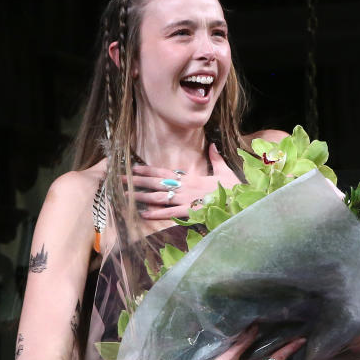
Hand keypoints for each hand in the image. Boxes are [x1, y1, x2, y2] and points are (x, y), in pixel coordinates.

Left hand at [126, 144, 240, 219]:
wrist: (243, 200)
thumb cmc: (235, 188)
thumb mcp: (225, 171)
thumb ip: (216, 158)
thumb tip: (213, 145)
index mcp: (191, 178)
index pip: (164, 173)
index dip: (147, 170)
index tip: (133, 168)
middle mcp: (185, 187)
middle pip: (156, 184)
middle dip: (136, 182)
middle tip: (117, 180)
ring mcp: (187, 200)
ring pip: (159, 197)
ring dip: (140, 197)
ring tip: (124, 196)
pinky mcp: (191, 212)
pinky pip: (170, 213)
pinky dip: (157, 214)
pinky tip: (143, 214)